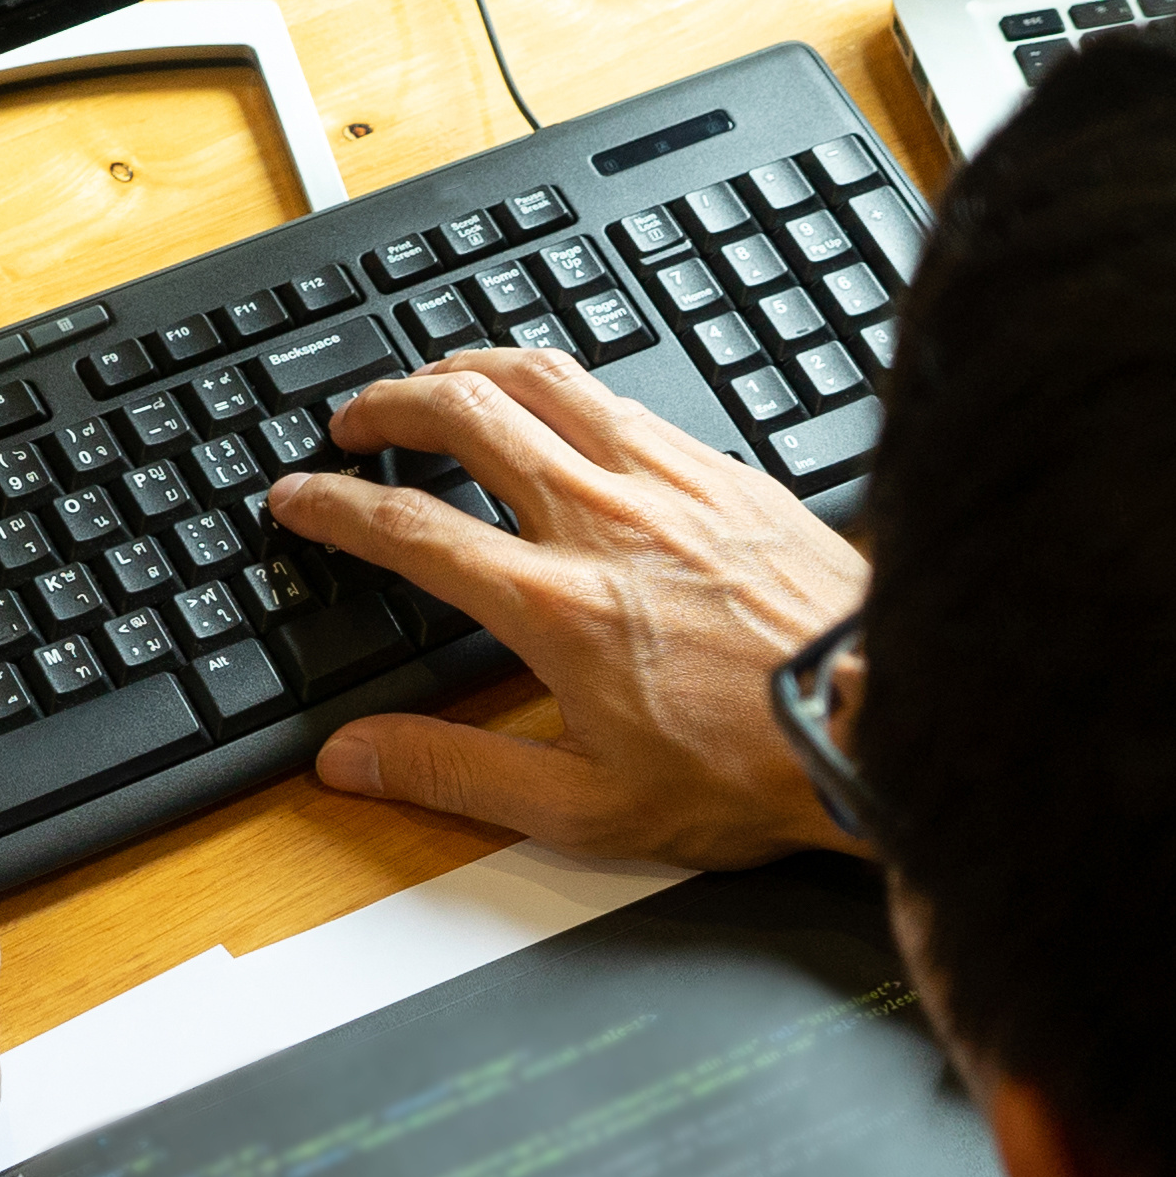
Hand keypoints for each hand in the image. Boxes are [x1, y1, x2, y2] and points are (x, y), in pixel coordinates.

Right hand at [262, 347, 869, 864]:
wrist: (876, 723)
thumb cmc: (750, 770)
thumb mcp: (586, 808)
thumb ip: (456, 773)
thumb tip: (355, 760)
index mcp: (557, 606)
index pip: (411, 528)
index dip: (334, 507)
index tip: (298, 498)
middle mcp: (605, 521)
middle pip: (467, 414)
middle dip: (388, 403)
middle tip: (353, 422)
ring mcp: (670, 482)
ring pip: (545, 377)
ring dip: (470, 367)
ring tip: (436, 382)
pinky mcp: (724, 469)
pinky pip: (619, 394)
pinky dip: (559, 382)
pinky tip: (554, 401)